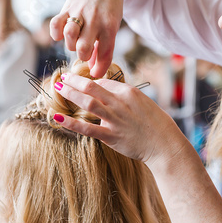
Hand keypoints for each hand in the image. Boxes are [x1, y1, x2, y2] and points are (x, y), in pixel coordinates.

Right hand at [49, 0, 139, 77]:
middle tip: (85, 52)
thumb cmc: (110, 6)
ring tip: (75, 42)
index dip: (99, 69)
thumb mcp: (113, 24)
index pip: (105, 54)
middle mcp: (95, 19)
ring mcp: (80, 12)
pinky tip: (61, 34)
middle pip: (84, 49)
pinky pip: (55, 23)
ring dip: (70, 45)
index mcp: (110, 26)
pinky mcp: (67, 5)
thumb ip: (104, 46)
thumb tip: (94, 69)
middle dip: (83, 56)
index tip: (95, 74)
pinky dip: (56, 33)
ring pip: (69, 36)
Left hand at [52, 73, 189, 164]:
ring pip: (87, 103)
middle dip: (73, 81)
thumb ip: (125, 96)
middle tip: (61, 78)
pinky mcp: (111, 136)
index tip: (77, 80)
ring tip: (57, 89)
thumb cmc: (156, 124)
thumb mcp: (142, 102)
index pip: (103, 82)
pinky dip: (70, 122)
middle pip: (91, 87)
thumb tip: (107, 90)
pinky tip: (57, 117)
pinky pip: (87, 128)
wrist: (164, 144)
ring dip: (70, 94)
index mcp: (129, 92)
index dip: (88, 80)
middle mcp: (120, 103)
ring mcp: (114, 120)